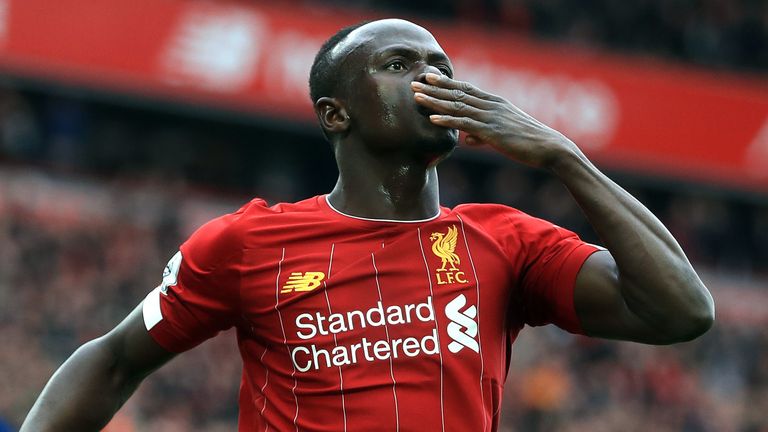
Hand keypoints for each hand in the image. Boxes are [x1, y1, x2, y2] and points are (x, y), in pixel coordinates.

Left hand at [412, 73, 581, 169]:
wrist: (550, 148)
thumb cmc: (529, 143)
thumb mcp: (504, 135)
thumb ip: (483, 135)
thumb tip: (468, 139)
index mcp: (495, 103)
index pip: (466, 89)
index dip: (447, 82)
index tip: (430, 77)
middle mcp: (491, 105)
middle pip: (458, 94)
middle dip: (434, 88)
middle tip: (414, 82)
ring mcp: (492, 117)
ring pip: (458, 106)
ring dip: (435, 101)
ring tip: (416, 97)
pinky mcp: (493, 132)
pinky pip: (466, 124)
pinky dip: (447, 121)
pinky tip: (432, 119)